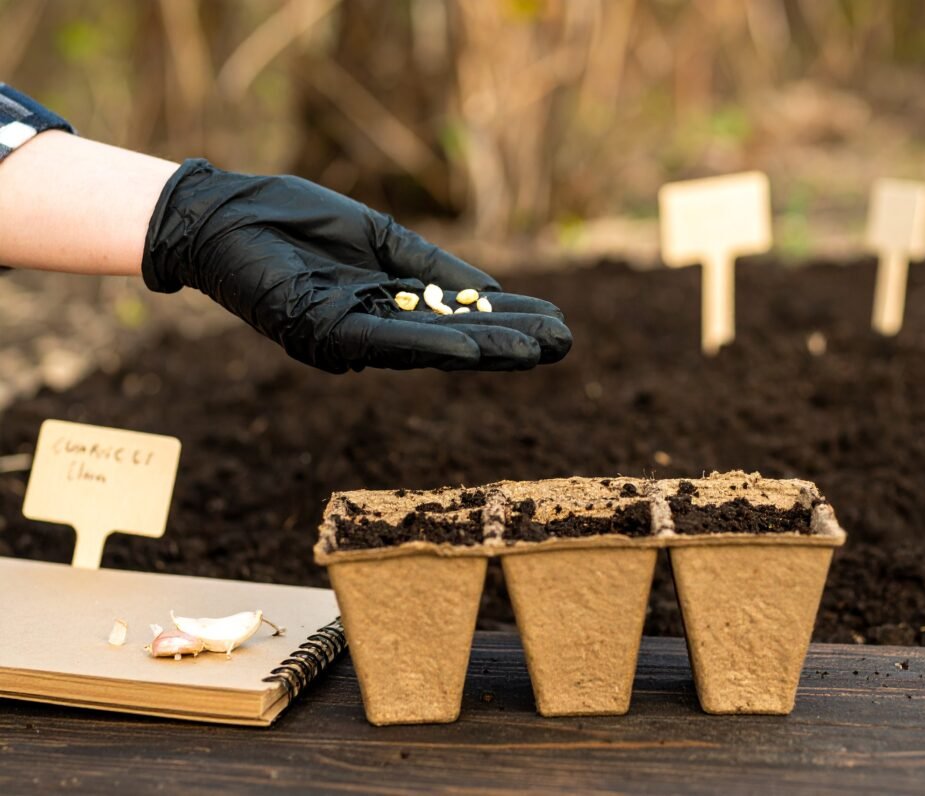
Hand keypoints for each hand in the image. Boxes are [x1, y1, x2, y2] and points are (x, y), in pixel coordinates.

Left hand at [142, 159, 570, 372]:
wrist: (224, 212)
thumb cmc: (294, 219)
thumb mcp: (380, 237)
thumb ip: (431, 268)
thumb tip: (490, 292)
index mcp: (389, 304)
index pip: (458, 318)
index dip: (507, 321)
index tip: (554, 322)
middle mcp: (375, 329)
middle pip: (453, 342)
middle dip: (509, 344)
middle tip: (564, 344)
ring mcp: (350, 335)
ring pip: (428, 348)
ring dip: (484, 351)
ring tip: (537, 351)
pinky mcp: (322, 329)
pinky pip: (385, 341)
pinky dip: (430, 344)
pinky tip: (472, 347)